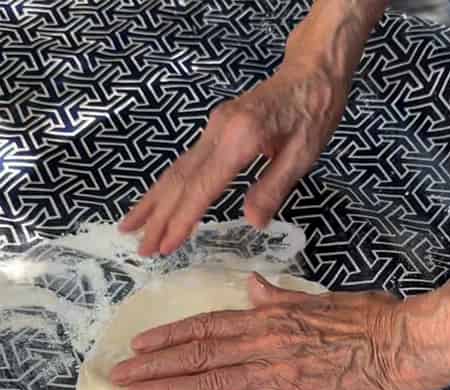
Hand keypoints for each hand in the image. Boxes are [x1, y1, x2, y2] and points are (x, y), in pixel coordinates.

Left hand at [109, 274, 412, 389]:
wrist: (399, 345)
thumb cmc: (370, 320)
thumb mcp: (320, 299)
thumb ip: (281, 298)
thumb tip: (252, 287)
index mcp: (268, 317)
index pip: (207, 325)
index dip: (170, 335)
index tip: (141, 343)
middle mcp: (262, 343)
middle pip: (197, 353)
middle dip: (154, 364)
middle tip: (119, 376)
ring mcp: (273, 374)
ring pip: (208, 381)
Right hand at [120, 60, 351, 256]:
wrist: (310, 75)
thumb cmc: (312, 116)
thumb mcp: (302, 156)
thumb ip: (273, 187)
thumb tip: (251, 222)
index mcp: (239, 139)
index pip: (203, 186)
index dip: (182, 218)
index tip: (166, 245)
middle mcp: (217, 132)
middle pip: (180, 179)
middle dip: (158, 216)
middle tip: (142, 248)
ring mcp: (213, 129)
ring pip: (176, 169)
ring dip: (153, 200)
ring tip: (131, 227)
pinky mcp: (215, 129)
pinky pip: (185, 162)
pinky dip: (168, 185)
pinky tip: (159, 200)